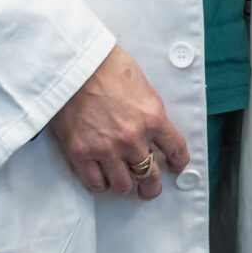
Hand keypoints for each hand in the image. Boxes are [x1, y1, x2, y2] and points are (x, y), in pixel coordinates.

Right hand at [46, 45, 189, 198]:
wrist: (73, 64)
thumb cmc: (106, 66)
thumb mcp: (142, 85)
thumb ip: (149, 110)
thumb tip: (152, 126)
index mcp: (152, 117)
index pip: (175, 148)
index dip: (179, 161)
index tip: (177, 166)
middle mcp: (132, 138)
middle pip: (150, 174)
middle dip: (152, 185)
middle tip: (150, 188)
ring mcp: (106, 148)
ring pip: (123, 185)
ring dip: (125, 184)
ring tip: (123, 182)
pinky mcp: (81, 153)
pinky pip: (95, 183)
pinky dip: (100, 184)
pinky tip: (101, 177)